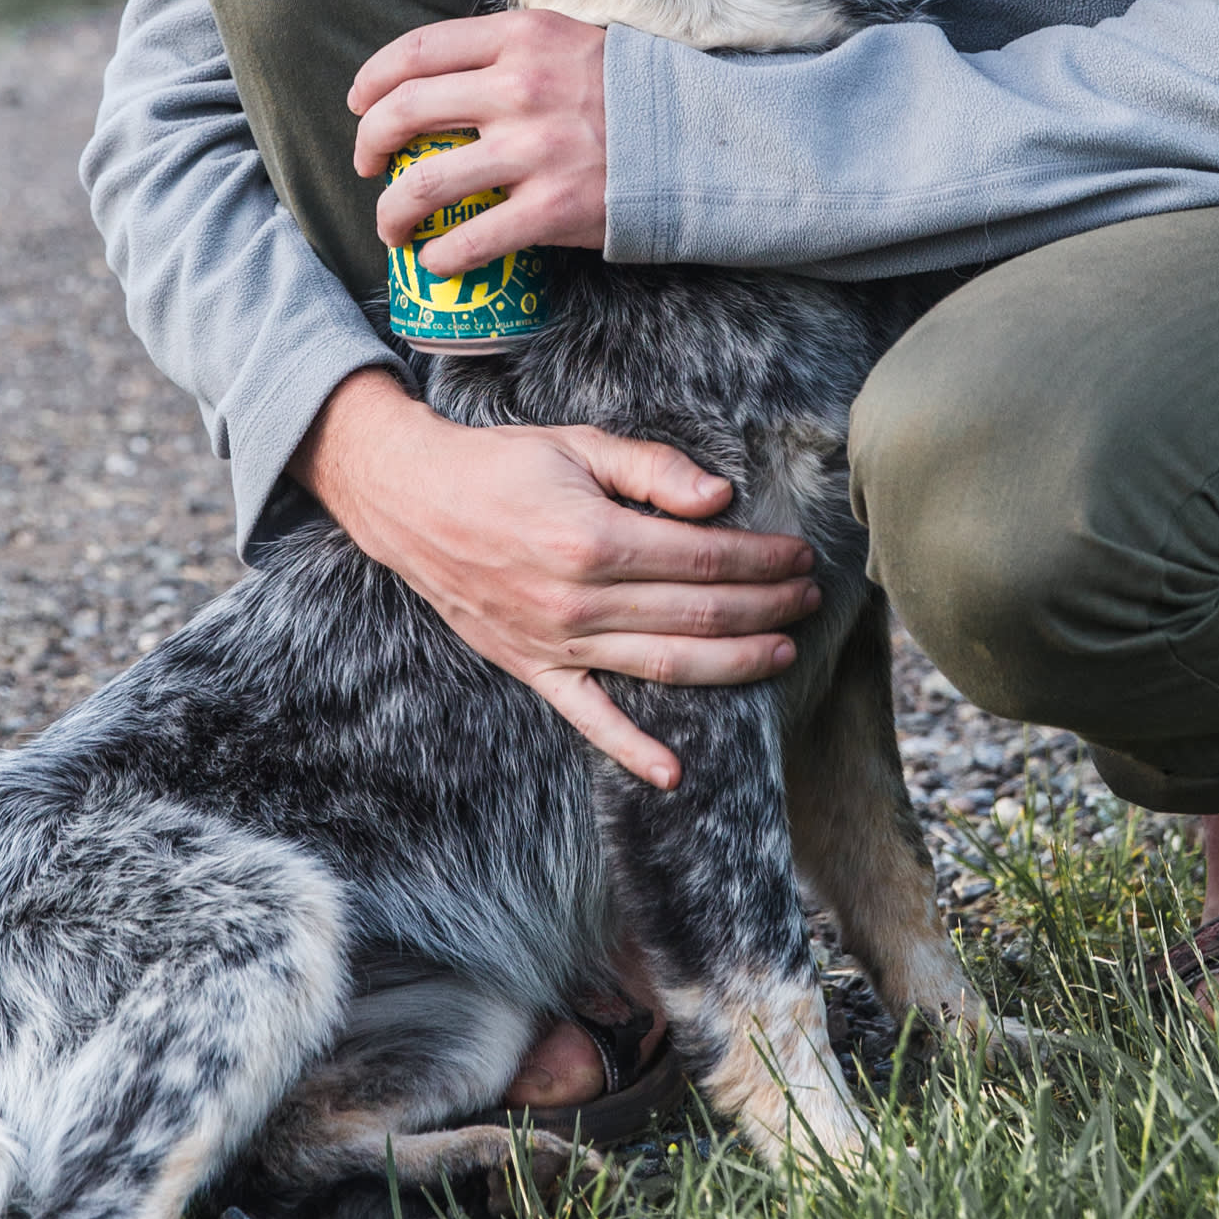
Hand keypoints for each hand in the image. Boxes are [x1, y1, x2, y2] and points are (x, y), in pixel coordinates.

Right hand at [290, 371, 818, 788]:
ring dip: (734, 663)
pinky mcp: (534, 668)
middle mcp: (579, 600)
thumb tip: (720, 500)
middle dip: (765, 606)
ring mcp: (556, 642)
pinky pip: (589, 718)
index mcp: (594, 537)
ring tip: (782, 651)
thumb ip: (654, 470)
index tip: (798, 555)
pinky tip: (674, 773)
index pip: (705, 558)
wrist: (410, 500)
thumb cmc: (499, 465)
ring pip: (665, 665)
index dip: (762, 559)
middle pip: (699, 613)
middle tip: (808, 597)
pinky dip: (631, 750)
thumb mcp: (578, 445)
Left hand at [352, 11, 607, 269]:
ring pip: (424, 185)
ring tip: (391, 227)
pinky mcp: (552, 208)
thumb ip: (510, 50)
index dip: (372, 82)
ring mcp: (534, 150)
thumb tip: (443, 73)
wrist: (703, 141)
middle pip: (404, 113)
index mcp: (521, 38)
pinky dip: (440, 257)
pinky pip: (470, 240)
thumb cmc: (629, 93)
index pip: (416, 51)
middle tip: (368, 167)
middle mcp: (520, 88)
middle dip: (370, 146)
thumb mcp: (571, 41)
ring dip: (391, 212)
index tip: (359, 105)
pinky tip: (435, 263)